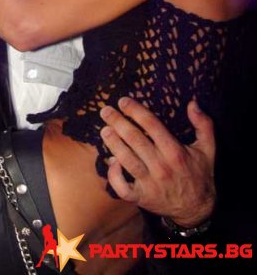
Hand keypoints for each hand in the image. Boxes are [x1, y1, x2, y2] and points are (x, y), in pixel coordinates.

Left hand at [100, 97, 215, 225]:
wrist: (197, 210)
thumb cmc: (200, 174)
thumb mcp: (208, 148)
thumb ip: (203, 124)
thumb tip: (192, 103)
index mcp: (175, 152)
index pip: (151, 125)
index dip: (135, 111)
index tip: (123, 101)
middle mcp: (161, 166)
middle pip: (134, 139)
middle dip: (117, 122)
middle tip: (105, 111)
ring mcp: (150, 184)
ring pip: (126, 160)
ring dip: (113, 143)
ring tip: (104, 130)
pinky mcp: (142, 198)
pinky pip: (122, 188)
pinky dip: (114, 175)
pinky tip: (111, 161)